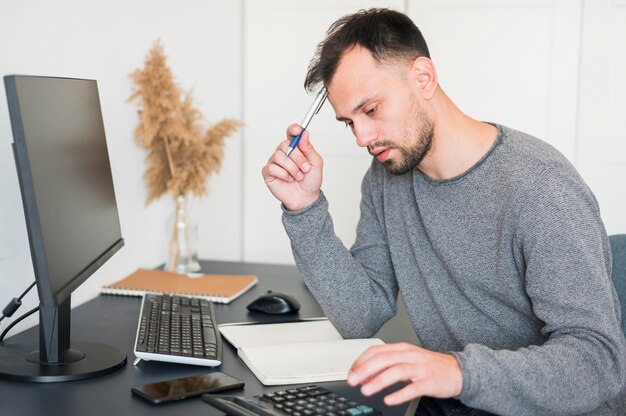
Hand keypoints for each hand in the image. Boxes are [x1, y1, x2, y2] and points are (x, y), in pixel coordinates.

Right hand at [261, 124, 322, 210]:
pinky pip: (272, 167)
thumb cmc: (310, 180)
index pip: (291, 133)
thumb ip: (309, 148)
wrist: (305, 197)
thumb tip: (304, 134)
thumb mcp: (316, 163)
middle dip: (297, 157)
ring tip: (298, 176)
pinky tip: (288, 179)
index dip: (293, 129)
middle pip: (284, 144)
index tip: (297, 130)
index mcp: (295, 148)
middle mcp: (284, 152)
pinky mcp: (268, 172)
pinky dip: (284, 175)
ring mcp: (275, 162)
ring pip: (279, 156)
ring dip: (292, 168)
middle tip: (305, 168)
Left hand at [347, 342, 462, 405]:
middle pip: (384, 359)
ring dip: (379, 381)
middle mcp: (410, 355)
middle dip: (365, 370)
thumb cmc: (428, 366)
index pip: (377, 350)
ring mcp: (420, 368)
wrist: (457, 371)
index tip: (351, 372)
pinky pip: (413, 388)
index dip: (361, 361)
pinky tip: (389, 399)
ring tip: (366, 390)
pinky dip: (399, 394)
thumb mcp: (406, 360)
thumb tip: (364, 374)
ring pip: (397, 371)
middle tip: (352, 380)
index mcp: (402, 348)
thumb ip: (386, 365)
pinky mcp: (430, 381)